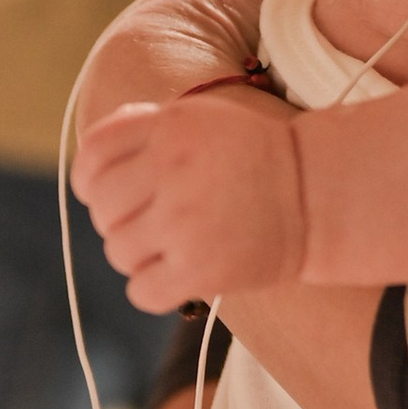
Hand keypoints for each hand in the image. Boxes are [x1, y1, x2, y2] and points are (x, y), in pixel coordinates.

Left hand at [75, 83, 306, 307]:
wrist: (318, 193)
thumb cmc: (256, 156)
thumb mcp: (204, 118)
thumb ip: (147, 129)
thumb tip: (90, 163)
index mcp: (170, 127)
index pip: (93, 155)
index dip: (90, 179)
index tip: (105, 193)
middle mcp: (172, 170)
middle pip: (102, 208)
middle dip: (119, 219)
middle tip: (151, 223)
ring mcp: (184, 222)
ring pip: (118, 252)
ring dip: (138, 255)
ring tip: (171, 247)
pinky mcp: (200, 269)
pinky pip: (140, 290)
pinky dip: (153, 288)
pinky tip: (179, 274)